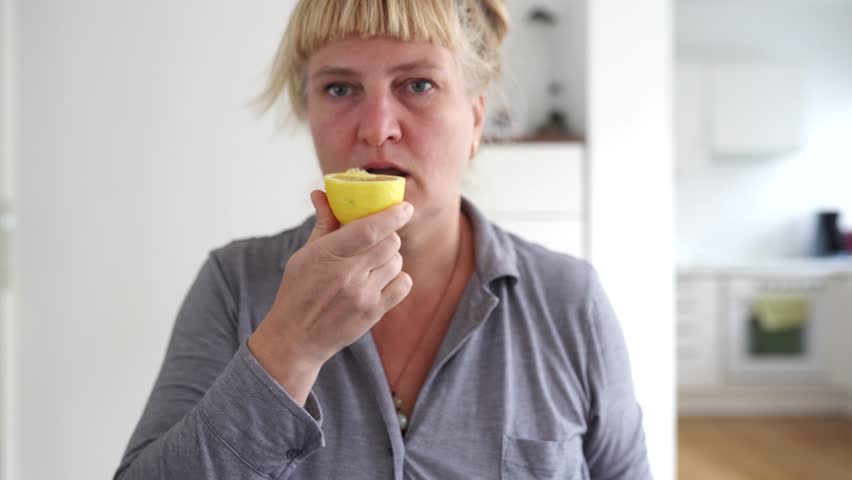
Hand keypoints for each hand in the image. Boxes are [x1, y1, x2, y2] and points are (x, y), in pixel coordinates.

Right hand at [247, 190, 412, 402]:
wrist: (296, 338)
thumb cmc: (298, 292)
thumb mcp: (304, 256)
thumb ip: (323, 224)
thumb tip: (321, 193)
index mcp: (328, 254)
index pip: (369, 228)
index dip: (392, 215)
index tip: (406, 206)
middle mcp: (348, 274)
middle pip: (390, 243)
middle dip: (388, 236)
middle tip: (378, 240)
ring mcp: (362, 295)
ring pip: (397, 262)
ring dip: (390, 258)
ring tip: (373, 263)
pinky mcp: (373, 313)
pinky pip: (403, 284)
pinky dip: (398, 278)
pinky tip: (382, 279)